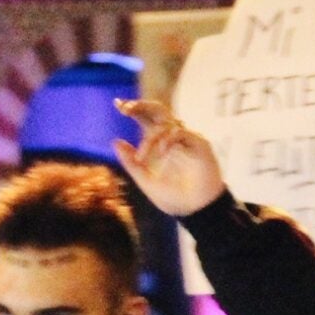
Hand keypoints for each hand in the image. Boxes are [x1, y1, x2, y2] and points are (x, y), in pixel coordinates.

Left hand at [112, 98, 225, 218]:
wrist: (195, 210)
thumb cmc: (173, 197)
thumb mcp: (145, 180)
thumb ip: (130, 162)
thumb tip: (114, 141)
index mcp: (158, 144)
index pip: (146, 120)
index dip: (134, 109)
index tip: (117, 104)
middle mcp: (172, 138)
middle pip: (158, 112)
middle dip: (142, 106)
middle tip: (126, 108)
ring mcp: (186, 140)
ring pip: (166, 123)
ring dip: (150, 138)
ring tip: (142, 158)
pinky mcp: (199, 144)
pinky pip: (181, 132)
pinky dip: (168, 140)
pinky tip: (162, 152)